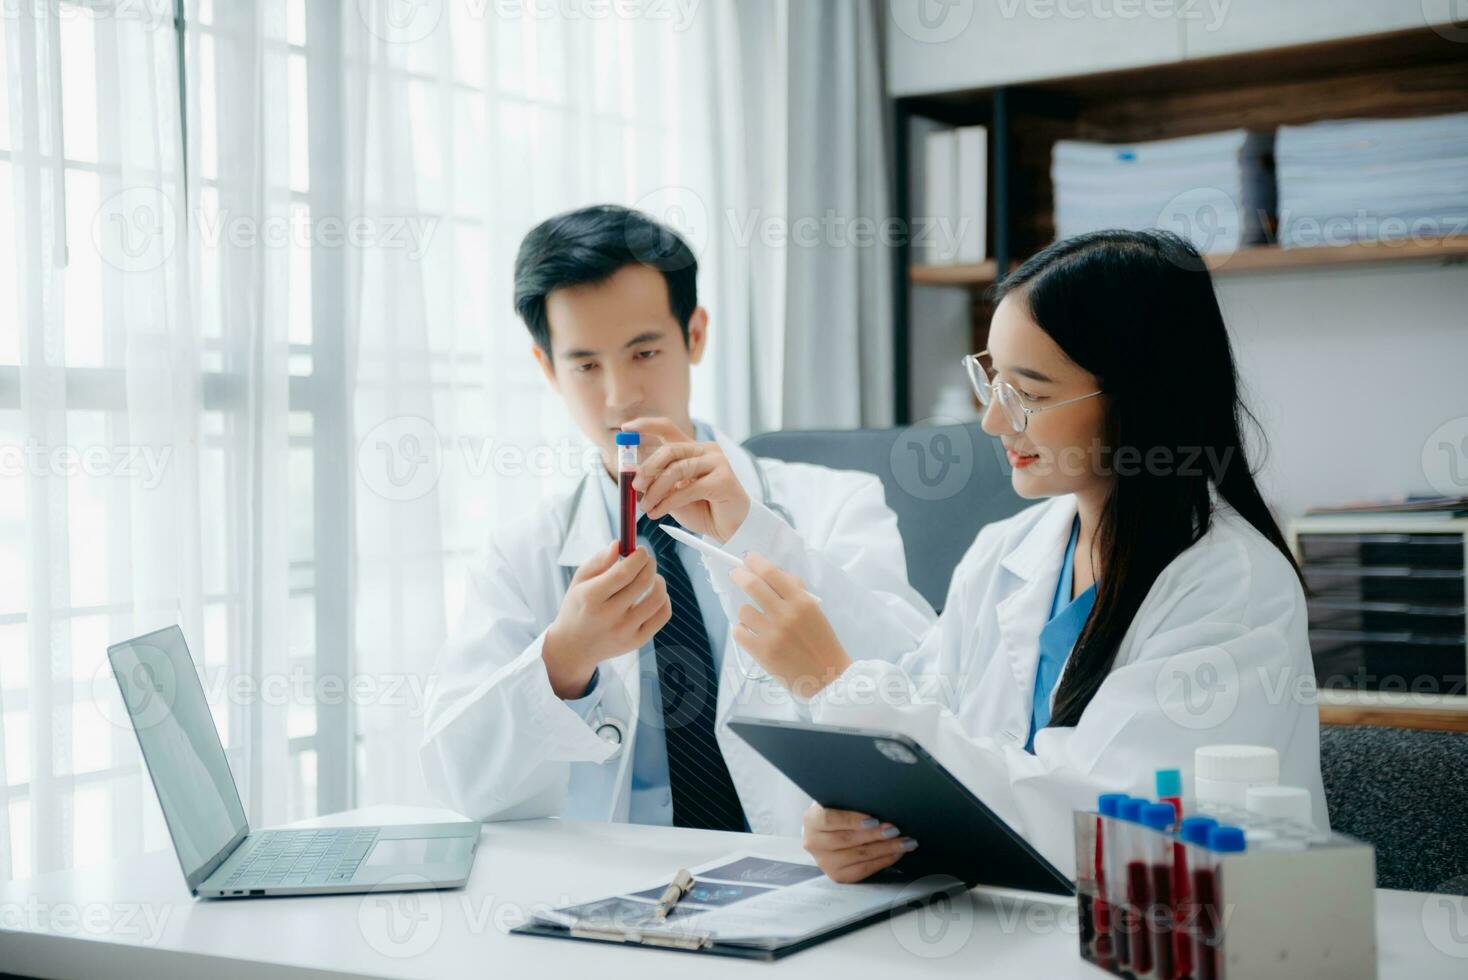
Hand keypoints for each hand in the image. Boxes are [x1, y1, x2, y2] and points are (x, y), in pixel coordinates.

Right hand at [543, 542, 670, 698]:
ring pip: (657, 598)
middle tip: (646, 559)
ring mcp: (625, 631)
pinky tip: (654, 594)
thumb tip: (619, 545)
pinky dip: (664, 600)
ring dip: (659, 580)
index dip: (638, 557)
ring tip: (651, 577)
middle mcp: (609, 616)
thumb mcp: (579, 581)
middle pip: (643, 582)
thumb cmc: (578, 608)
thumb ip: (598, 560)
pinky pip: (662, 615)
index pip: (624, 572)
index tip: (640, 550)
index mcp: (591, 597)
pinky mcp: (637, 641)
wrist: (574, 647)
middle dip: (649, 564)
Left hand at [623, 417, 750, 541]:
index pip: (668, 428)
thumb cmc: (702, 509)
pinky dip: (669, 502)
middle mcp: (706, 451)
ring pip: (678, 470)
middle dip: (648, 467)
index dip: (646, 425)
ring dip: (656, 490)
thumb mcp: (672, 495)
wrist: (729, 528)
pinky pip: (689, 488)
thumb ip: (656, 483)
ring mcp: (718, 463)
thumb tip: (632, 473)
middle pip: (670, 449)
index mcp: (693, 449)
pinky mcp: (724, 480)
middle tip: (634, 485)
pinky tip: (658, 512)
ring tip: (645, 507)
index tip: (626, 427)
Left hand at [730, 553, 852, 696]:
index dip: (755, 561)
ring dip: (746, 611)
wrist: (828, 678)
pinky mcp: (762, 653)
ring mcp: (772, 635)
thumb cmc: (821, 642)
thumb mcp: (814, 611)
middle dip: (739, 575)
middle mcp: (786, 615)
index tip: (748, 558)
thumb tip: (772, 574)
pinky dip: (743, 631)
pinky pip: (739, 632)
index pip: (772, 573)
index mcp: (802, 602)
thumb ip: (795, 592)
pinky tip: (752, 634)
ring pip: (743, 610)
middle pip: (753, 585)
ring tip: (755, 619)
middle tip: (736, 574)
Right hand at [802, 804, 916, 882]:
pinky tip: (897, 853)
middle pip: (847, 840)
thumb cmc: (838, 811)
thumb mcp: (839, 801)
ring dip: (886, 849)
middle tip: (896, 829)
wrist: (825, 832)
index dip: (852, 820)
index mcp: (811, 820)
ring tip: (905, 842)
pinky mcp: (837, 875)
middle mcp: (813, 843)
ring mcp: (824, 862)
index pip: (830, 819)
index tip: (874, 819)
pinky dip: (883, 861)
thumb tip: (880, 802)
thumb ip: (852, 801)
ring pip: (858, 856)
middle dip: (875, 835)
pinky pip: (863, 869)